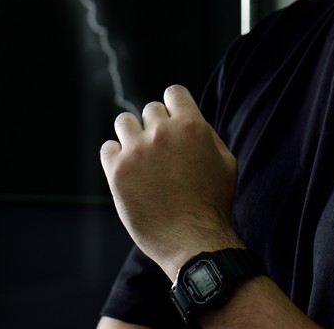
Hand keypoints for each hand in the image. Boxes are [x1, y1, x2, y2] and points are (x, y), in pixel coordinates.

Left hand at [100, 84, 239, 277]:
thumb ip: (206, 133)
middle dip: (156, 127)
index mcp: (191, 125)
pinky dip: (115, 157)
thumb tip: (187, 117)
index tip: (172, 123)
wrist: (193, 241)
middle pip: (150, 110)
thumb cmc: (213, 202)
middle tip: (162, 153)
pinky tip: (129, 171)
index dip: (174, 107)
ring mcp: (137, 151)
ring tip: (141, 158)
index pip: (173, 93)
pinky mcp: (117, 172)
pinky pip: (107, 148)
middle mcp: (162, 133)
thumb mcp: (225, 160)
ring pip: (124, 122)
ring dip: (132, 136)